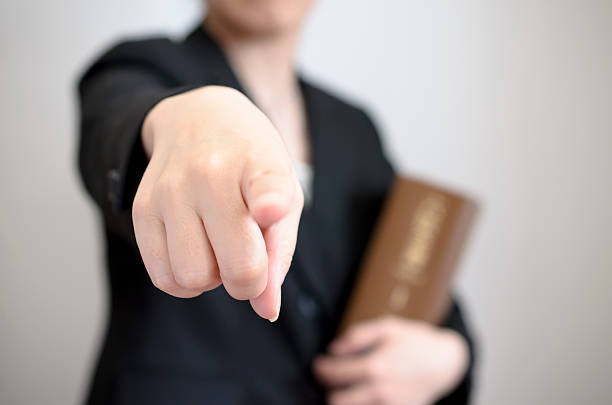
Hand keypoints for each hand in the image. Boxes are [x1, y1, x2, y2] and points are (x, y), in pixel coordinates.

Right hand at [133, 85, 303, 320]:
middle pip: (237, 266)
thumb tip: (266, 310)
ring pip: (193, 278)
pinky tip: (195, 253)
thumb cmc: (251, 165)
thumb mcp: (284, 193)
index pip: (267, 186)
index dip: (270, 202)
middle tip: (249, 260)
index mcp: (259, 163)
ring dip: (212, 279)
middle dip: (250, 282)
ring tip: (217, 248)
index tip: (269, 208)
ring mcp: (169, 190)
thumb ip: (279, 252)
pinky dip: (184, 281)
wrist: (199, 121)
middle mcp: (210, 173)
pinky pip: (163, 278)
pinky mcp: (141, 209)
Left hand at [313, 316, 467, 404]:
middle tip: (329, 378)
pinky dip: (361, 404)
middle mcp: (381, 391)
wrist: (445, 362)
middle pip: (336, 402)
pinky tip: (361, 394)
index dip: (321, 369)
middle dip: (328, 389)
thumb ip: (357, 336)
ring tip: (344, 388)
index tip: (319, 365)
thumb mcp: (387, 327)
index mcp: (376, 367)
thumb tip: (334, 349)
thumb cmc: (415, 341)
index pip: (334, 374)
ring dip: (343, 400)